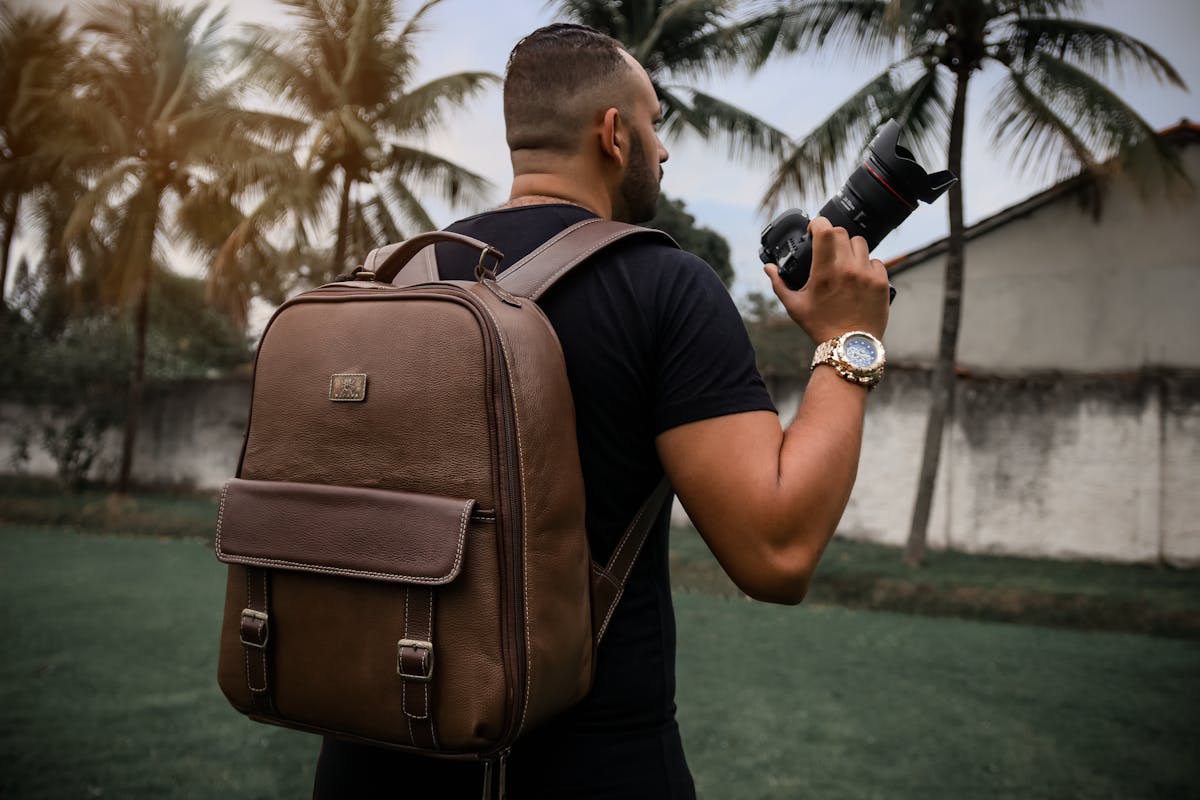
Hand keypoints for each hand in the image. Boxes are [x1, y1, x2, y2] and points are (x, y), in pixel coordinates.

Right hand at [764, 216, 889, 343]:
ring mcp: (867, 274)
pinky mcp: (881, 282)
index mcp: (825, 271)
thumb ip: (779, 284)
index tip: (814, 230)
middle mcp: (848, 269)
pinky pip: (876, 261)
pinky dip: (866, 265)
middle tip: (827, 251)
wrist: (849, 347)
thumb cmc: (820, 327)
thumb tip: (768, 268)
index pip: (824, 229)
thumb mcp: (795, 306)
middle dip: (831, 237)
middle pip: (841, 233)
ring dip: (850, 249)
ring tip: (844, 264)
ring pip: (860, 243)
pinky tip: (859, 278)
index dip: (818, 223)